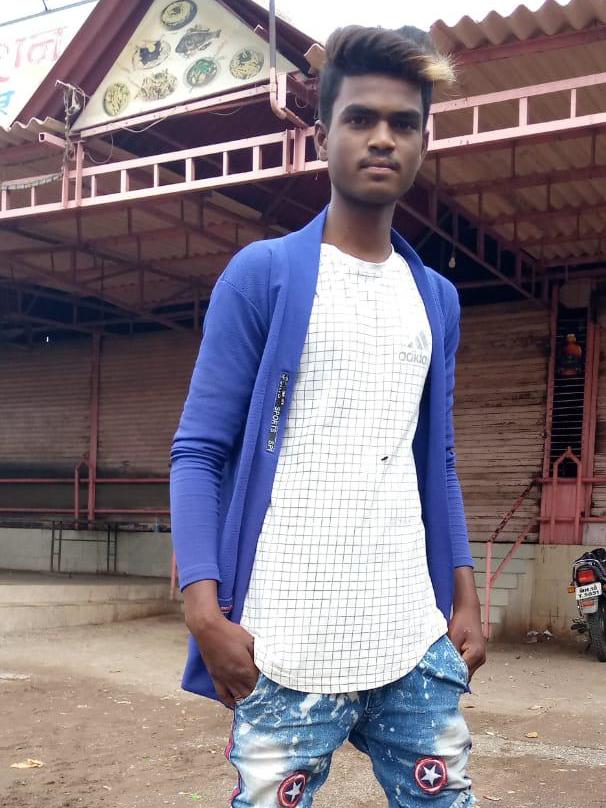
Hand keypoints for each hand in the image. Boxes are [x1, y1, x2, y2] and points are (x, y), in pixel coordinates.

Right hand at [193, 613, 258, 708]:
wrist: (209, 630)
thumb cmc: (230, 633)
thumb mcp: (250, 641)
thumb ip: (259, 655)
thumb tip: (267, 666)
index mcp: (246, 669)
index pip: (259, 686)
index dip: (267, 690)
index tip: (274, 692)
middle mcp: (235, 678)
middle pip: (250, 695)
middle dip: (259, 698)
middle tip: (267, 700)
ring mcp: (224, 680)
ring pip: (238, 698)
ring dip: (247, 702)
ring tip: (255, 706)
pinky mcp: (215, 678)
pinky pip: (223, 697)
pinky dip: (230, 704)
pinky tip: (236, 707)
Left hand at [449, 566, 485, 681]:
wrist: (469, 611)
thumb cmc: (460, 622)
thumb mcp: (452, 637)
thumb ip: (450, 654)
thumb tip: (443, 669)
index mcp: (476, 654)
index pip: (462, 673)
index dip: (450, 677)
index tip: (438, 679)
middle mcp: (481, 659)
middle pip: (465, 675)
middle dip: (452, 675)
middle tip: (437, 676)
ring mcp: (481, 659)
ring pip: (466, 671)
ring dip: (455, 670)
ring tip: (442, 668)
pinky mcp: (477, 656)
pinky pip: (466, 666)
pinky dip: (458, 665)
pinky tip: (448, 662)